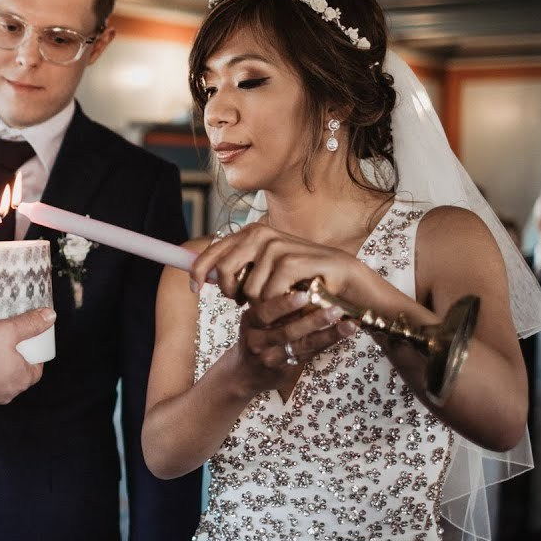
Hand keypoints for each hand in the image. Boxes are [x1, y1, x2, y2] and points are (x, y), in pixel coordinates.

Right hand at [0, 308, 53, 403]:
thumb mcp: (9, 330)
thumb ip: (30, 323)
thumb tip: (50, 317)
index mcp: (22, 379)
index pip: (37, 368)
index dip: (34, 353)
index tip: (29, 342)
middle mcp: (8, 392)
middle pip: (18, 372)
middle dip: (15, 358)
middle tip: (9, 342)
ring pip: (0, 378)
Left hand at [190, 222, 373, 306]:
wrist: (346, 282)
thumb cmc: (304, 279)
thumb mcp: (267, 272)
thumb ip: (240, 269)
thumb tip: (202, 277)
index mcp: (251, 234)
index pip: (213, 250)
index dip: (198, 271)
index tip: (194, 289)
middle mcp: (261, 234)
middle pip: (223, 270)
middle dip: (231, 293)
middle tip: (244, 303)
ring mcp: (277, 246)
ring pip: (248, 289)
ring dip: (261, 305)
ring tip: (280, 300)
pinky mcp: (292, 261)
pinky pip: (268, 295)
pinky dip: (278, 306)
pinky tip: (293, 301)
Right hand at [233, 289, 357, 391]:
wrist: (244, 373)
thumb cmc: (257, 336)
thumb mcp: (256, 320)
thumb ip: (274, 308)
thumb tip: (308, 281)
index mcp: (250, 321)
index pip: (265, 312)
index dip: (284, 304)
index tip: (305, 294)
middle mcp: (257, 341)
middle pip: (287, 331)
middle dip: (313, 320)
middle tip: (336, 309)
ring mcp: (270, 358)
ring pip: (302, 345)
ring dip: (328, 334)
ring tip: (349, 325)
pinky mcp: (284, 370)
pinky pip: (309, 355)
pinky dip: (327, 343)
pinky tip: (343, 335)